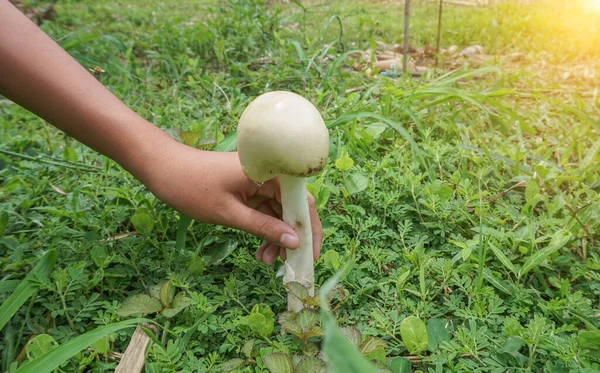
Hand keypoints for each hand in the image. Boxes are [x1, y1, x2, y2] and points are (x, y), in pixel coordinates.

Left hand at [141, 140, 322, 263]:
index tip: (309, 256)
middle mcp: (270, 174)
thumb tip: (295, 243)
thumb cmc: (193, 188)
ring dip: (276, 237)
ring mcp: (260, 180)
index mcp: (270, 173)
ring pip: (280, 212)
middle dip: (291, 238)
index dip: (309, 230)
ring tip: (266, 261)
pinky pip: (266, 210)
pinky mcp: (250, 187)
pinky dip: (265, 229)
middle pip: (294, 208)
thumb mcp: (230, 214)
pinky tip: (260, 250)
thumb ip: (263, 227)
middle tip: (287, 265)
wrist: (164, 169)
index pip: (303, 202)